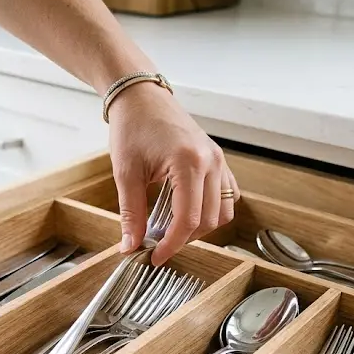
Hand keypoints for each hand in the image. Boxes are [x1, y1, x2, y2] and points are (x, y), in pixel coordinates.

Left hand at [107, 82, 239, 265]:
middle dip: (184, 238)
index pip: (188, 219)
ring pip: (223, 211)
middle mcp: (212, 162)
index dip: (172, 244)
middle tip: (158, 244)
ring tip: (172, 228)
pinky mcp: (218, 159)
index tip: (155, 257)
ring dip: (200, 227)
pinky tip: (187, 211)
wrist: (142, 97)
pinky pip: (228, 195)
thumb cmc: (133, 127)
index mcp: (189, 162)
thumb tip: (131, 246)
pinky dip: (212, 210)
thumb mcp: (126, 172)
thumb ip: (131, 213)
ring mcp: (219, 160)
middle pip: (209, 220)